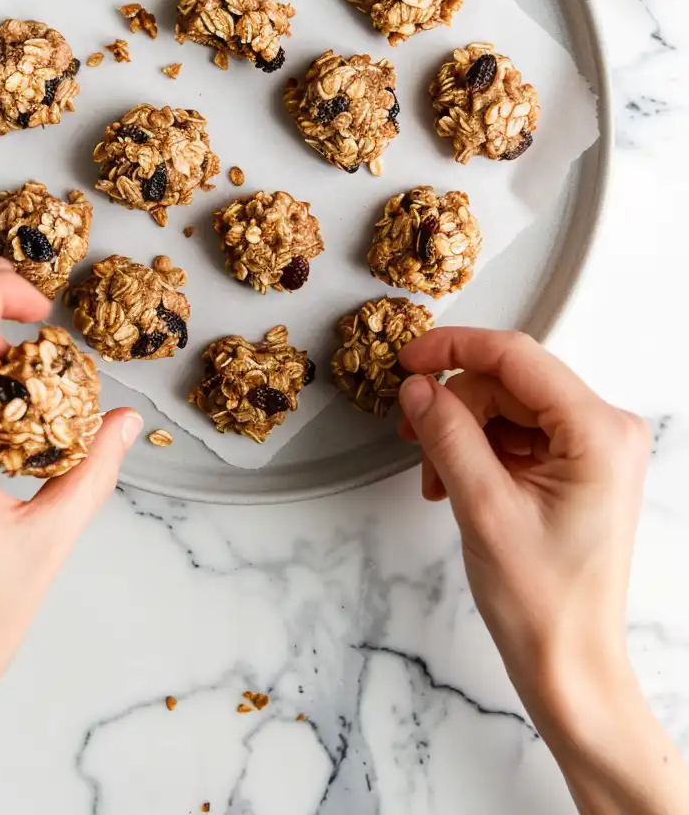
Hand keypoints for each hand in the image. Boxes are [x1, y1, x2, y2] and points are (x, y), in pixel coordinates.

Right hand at [396, 329, 688, 814]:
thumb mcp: (483, 507)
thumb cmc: (545, 603)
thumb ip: (448, 434)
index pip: (517, 356)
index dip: (454, 349)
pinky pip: (518, 433)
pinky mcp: (580, 469)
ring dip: (463, 432)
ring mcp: (595, 450)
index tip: (409, 359)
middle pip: (510, 382)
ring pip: (509, 407)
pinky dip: (480, 450)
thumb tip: (418, 387)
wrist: (570, 666)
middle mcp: (606, 431)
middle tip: (412, 436)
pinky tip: (455, 482)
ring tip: (435, 478)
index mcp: (598, 432)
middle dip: (455, 405)